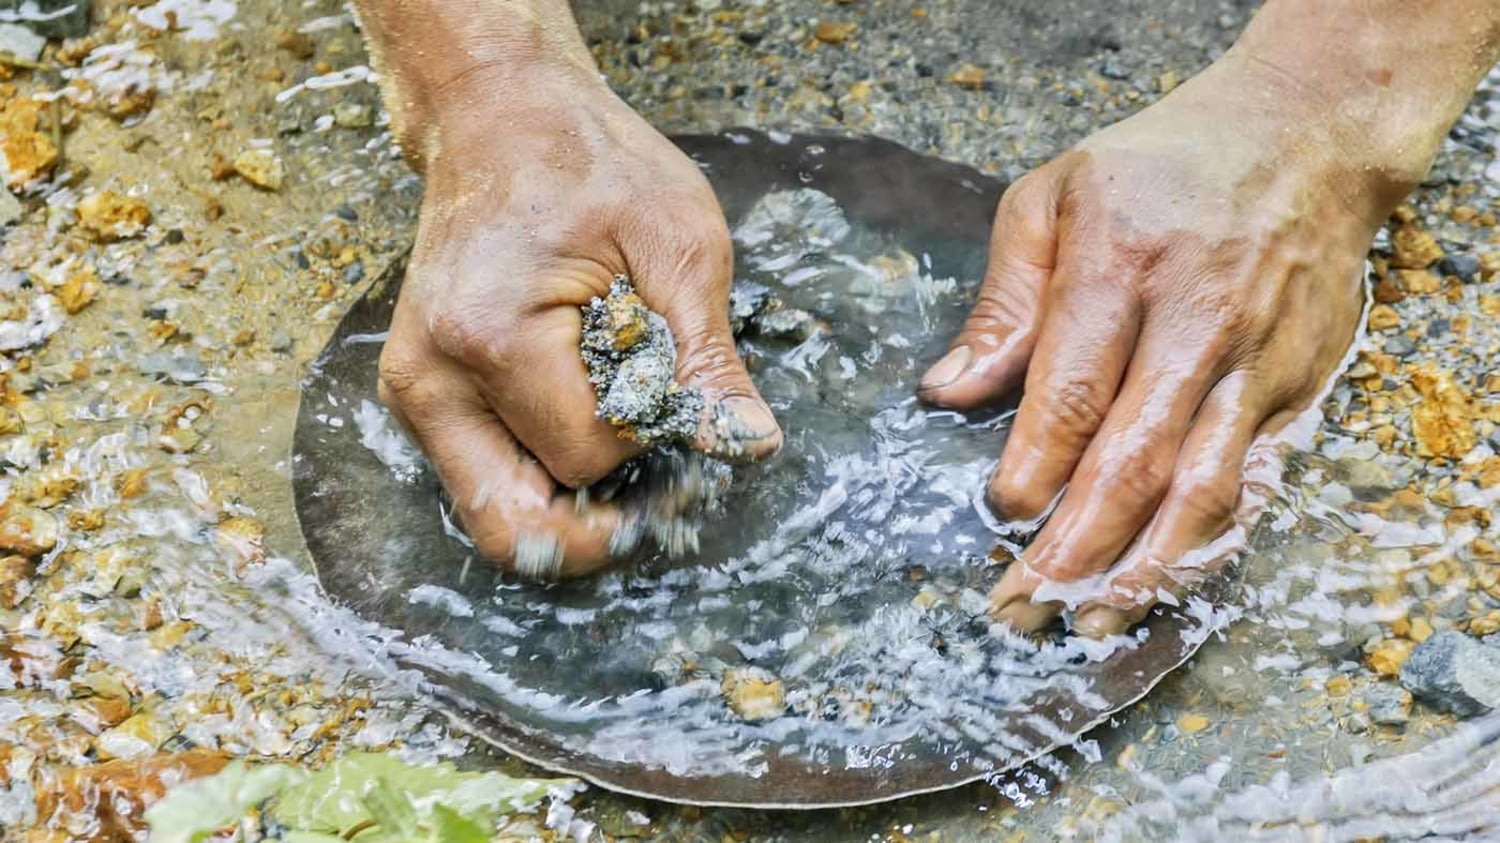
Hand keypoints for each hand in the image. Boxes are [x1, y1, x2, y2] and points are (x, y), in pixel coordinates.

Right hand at [376, 64, 780, 575]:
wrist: (501, 117)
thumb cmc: (592, 165)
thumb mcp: (680, 246)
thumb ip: (709, 359)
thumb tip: (749, 445)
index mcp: (491, 336)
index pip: (589, 458)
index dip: (652, 447)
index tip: (688, 410)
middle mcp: (430, 378)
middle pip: (519, 522)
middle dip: (601, 513)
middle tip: (662, 478)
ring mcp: (413, 392)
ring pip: (496, 515)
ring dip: (568, 502)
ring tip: (623, 439)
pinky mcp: (418, 395)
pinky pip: (484, 479)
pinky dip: (541, 474)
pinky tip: (585, 424)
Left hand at [918, 55, 1412, 635]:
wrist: (1306, 135)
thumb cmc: (1160, 167)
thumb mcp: (1055, 195)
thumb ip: (1004, 300)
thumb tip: (946, 392)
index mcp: (1121, 267)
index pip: (1072, 393)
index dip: (1033, 468)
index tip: (997, 517)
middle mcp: (1197, 322)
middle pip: (1133, 461)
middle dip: (1073, 549)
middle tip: (1020, 607)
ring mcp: (1257, 362)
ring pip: (1203, 489)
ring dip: (1143, 569)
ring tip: (1090, 622)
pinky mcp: (1297, 388)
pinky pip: (1257, 483)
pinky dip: (1212, 545)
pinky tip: (1167, 584)